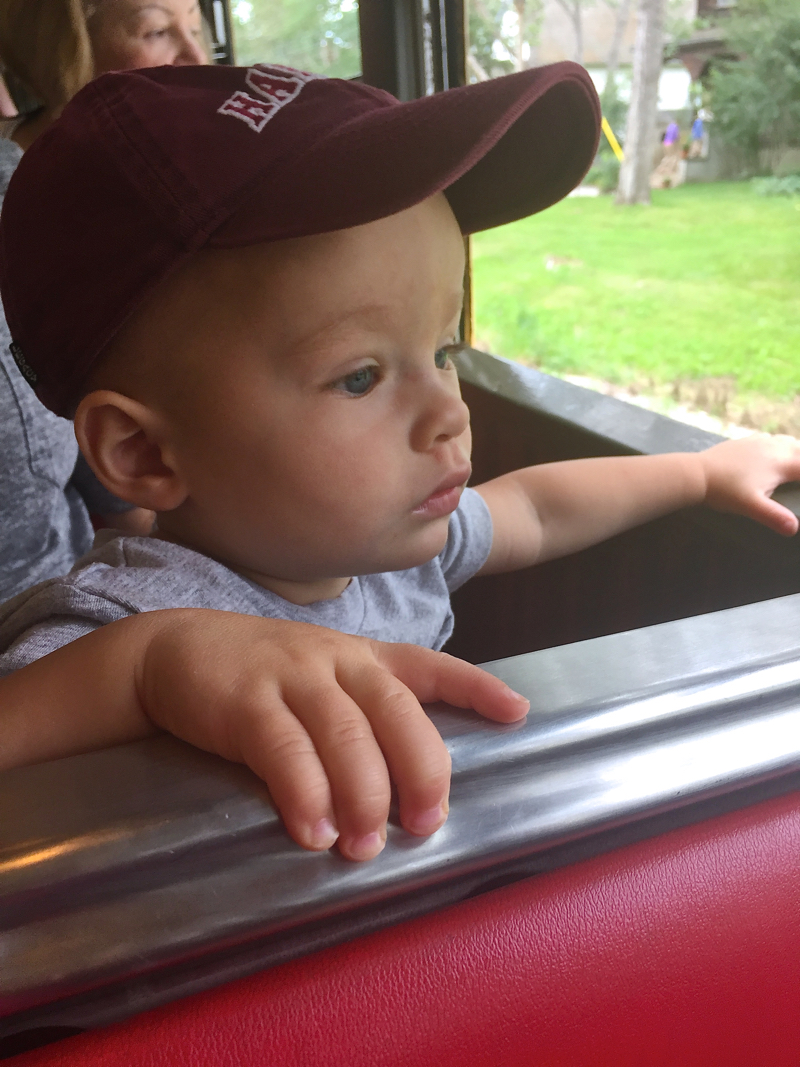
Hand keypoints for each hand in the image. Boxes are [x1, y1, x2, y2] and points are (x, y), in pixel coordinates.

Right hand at [138, 611, 528, 860]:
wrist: (176, 649)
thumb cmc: (261, 674)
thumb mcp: (322, 674)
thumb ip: (364, 710)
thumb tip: (404, 785)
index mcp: (362, 657)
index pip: (429, 666)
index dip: (475, 688)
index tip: (516, 713)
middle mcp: (337, 661)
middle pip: (398, 711)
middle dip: (422, 770)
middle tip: (426, 823)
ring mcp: (293, 676)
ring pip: (347, 735)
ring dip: (364, 796)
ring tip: (365, 845)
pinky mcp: (246, 701)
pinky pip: (285, 750)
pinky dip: (304, 794)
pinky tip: (313, 831)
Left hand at [700, 433, 799, 535]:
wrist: (697, 473)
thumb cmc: (725, 491)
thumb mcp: (751, 506)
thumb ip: (774, 516)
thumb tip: (794, 528)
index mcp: (781, 464)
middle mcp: (774, 448)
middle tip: (797, 478)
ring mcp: (758, 441)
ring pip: (787, 441)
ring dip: (795, 452)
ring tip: (793, 466)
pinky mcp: (745, 440)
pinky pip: (770, 439)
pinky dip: (779, 446)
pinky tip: (772, 454)